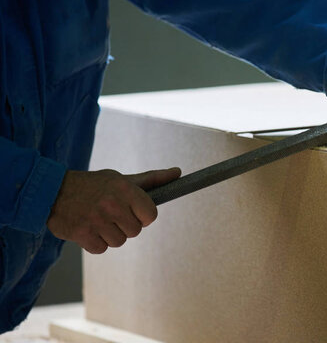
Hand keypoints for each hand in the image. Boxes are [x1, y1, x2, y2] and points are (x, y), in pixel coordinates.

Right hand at [47, 167, 181, 253]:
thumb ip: (152, 180)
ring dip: (110, 235)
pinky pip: (102, 249)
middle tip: (112, 214)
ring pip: (120, 241)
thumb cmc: (93, 185)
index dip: (143, 216)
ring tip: (99, 220)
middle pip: (136, 231)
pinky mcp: (82, 234)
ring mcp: (97, 220)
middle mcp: (113, 205)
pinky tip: (88, 228)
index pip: (151, 215)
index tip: (133, 211)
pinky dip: (96, 242)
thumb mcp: (122, 179)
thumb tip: (178, 173)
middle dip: (126, 225)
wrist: (52, 191)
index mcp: (125, 189)